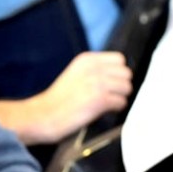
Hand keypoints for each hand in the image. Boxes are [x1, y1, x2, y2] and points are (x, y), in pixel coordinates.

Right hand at [0, 51, 132, 144]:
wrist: (46, 113)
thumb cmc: (60, 97)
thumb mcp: (75, 73)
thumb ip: (94, 69)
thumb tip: (118, 75)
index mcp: (86, 59)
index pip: (119, 58)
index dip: (117, 72)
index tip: (110, 81)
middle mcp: (93, 68)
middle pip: (126, 73)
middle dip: (121, 85)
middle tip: (110, 94)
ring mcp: (97, 83)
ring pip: (127, 87)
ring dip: (120, 97)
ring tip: (107, 103)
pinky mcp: (100, 99)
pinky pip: (122, 102)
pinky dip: (116, 108)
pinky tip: (104, 110)